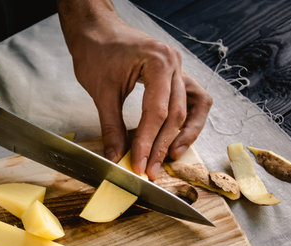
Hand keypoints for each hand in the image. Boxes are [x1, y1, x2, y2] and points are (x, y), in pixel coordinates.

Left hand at [57, 0, 211, 178]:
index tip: (139, 165)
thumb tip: (116, 157)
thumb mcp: (100, 92)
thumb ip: (111, 127)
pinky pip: (193, 100)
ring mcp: (178, 68)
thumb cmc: (96, 51)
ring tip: (172, 157)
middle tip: (151, 169)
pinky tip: (176, 137)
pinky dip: (187, 120)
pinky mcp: (176, 75)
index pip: (157, 112)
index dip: (147, 143)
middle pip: (177, 113)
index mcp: (157, 62)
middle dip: (163, 145)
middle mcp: (174, 64)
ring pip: (194, 108)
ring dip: (185, 135)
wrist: (96, 29)